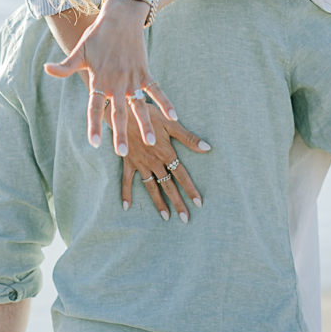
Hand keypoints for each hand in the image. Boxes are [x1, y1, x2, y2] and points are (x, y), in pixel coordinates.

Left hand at [44, 0, 176, 155]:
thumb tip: (46, 69)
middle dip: (121, 133)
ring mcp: (133, 78)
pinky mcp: (145, 71)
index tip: (95, 143)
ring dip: (145, 124)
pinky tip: (173, 117)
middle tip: (122, 153)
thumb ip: (66, 66)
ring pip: (140, 105)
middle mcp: (116, 82)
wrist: (121, 16)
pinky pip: (157, 90)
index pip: (94, 107)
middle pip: (118, 112)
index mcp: (99, 79)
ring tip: (150, 142)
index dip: (94, 125)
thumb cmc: (98, 35)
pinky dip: (165, 102)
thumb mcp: (80, 50)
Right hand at [120, 105, 208, 221]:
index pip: (182, 175)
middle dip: (178, 203)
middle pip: (168, 186)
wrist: (123, 112)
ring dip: (158, 203)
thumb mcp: (170, 123)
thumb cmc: (148, 114)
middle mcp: (154, 162)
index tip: (198, 203)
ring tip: (166, 217)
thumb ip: (189, 138)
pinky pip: (127, 181)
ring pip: (151, 188)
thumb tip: (207, 147)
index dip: (191, 189)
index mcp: (166, 153)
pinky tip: (127, 207)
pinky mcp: (128, 163)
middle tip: (186, 219)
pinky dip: (126, 193)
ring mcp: (140, 164)